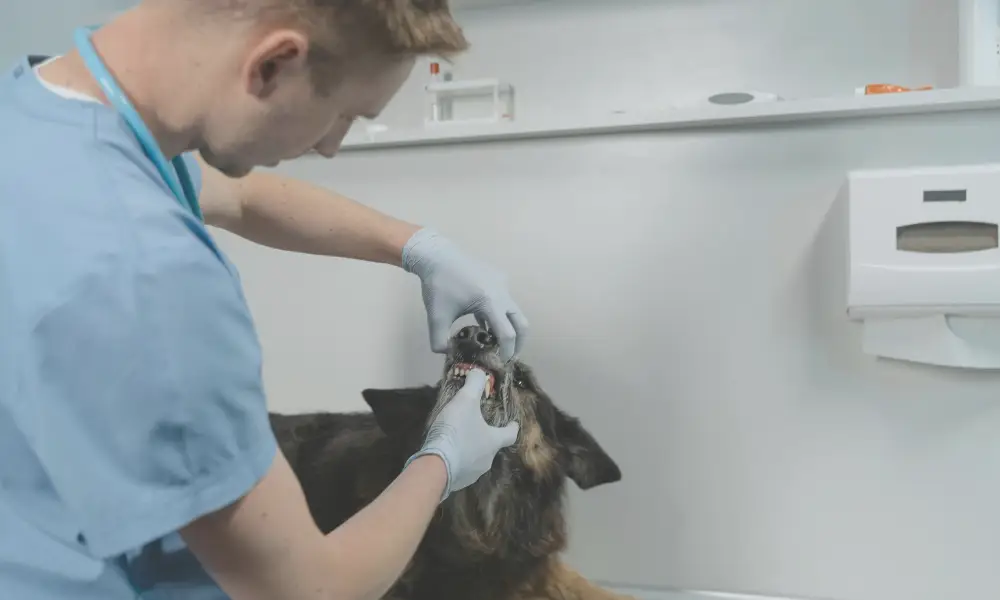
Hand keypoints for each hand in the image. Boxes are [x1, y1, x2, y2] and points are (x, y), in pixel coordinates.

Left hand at [402, 228, 527, 361]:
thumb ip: (439, 341)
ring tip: (494, 341)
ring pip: (513, 311)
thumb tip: (448, 354)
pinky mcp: (498, 278)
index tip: (502, 363)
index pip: (507, 334)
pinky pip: (504, 300)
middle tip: (509, 356)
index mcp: (490, 302)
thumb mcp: (435, 317)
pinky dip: (500, 314)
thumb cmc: (438, 286)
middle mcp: (502, 293)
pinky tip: (485, 323)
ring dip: (508, 327)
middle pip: (520, 323)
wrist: (437, 256)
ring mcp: (502, 284)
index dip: (507, 351)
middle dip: (518, 342)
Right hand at [404, 370, 518, 499]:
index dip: (511, 426)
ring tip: (458, 440)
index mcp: (494, 441)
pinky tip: (447, 454)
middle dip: (485, 437)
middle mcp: (488, 459)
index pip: (510, 434)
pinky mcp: (458, 482)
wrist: (435, 465)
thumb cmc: (456, 431)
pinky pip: (461, 469)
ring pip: (476, 459)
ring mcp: (473, 474)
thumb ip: (474, 385)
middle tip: (475, 426)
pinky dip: (457, 461)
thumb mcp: (465, 401)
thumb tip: (480, 373)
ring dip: (470, 450)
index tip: (511, 422)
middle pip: (492, 447)